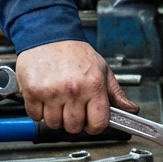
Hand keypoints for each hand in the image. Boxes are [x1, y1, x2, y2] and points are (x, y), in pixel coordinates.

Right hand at [15, 40, 137, 133]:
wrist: (49, 34)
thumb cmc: (74, 52)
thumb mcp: (102, 69)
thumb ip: (115, 92)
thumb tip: (130, 109)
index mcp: (93, 85)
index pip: (98, 123)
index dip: (95, 125)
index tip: (91, 121)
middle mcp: (72, 90)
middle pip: (74, 127)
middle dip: (73, 120)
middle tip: (71, 106)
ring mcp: (51, 92)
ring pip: (53, 124)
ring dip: (54, 116)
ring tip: (57, 99)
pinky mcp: (32, 91)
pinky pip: (35, 116)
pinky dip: (38, 110)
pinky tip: (44, 96)